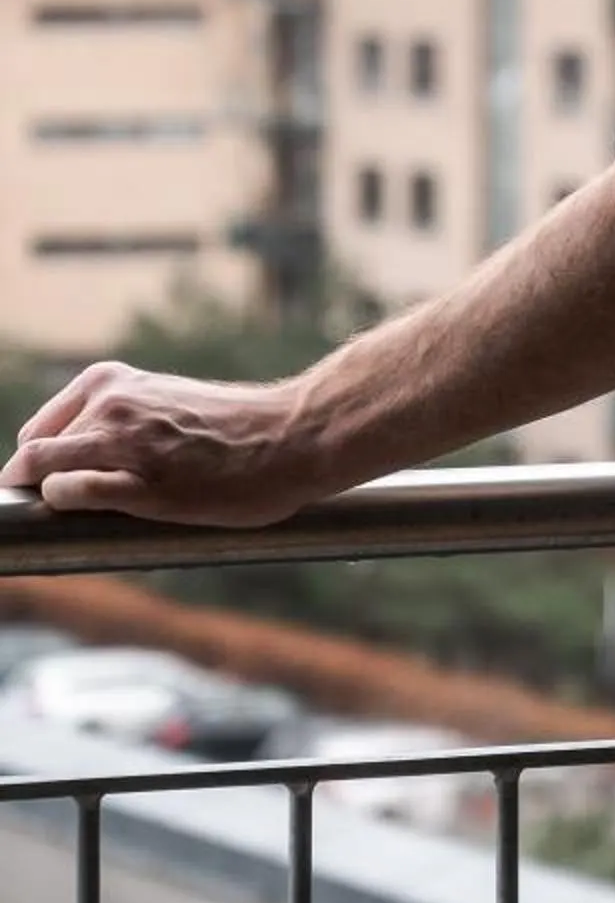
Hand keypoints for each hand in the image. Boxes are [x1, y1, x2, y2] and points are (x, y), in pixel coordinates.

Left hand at [1, 363, 327, 525]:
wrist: (292, 437)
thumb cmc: (238, 429)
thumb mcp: (166, 405)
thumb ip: (125, 424)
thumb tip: (90, 465)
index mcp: (112, 381)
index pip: (39, 431)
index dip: (43, 466)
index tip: (56, 488)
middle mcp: (110, 403)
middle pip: (34, 455)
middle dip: (37, 485)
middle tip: (67, 513)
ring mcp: (123, 442)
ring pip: (41, 470)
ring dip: (47, 497)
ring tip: (79, 521)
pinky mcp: (142, 484)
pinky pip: (70, 493)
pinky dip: (66, 507)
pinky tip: (89, 518)